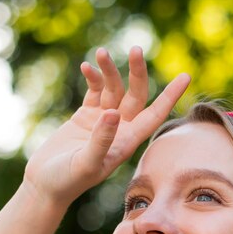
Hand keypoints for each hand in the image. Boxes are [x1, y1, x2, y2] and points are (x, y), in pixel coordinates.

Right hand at [24, 46, 190, 207]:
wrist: (46, 184)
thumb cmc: (68, 181)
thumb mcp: (86, 163)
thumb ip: (101, 141)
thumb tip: (113, 114)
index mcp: (127, 142)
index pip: (154, 116)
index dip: (170, 97)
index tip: (186, 76)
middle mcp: (119, 130)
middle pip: (136, 96)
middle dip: (137, 73)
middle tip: (136, 49)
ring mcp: (102, 122)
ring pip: (114, 89)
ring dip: (109, 70)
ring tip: (101, 53)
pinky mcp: (85, 116)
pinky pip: (94, 91)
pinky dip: (93, 78)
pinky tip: (87, 67)